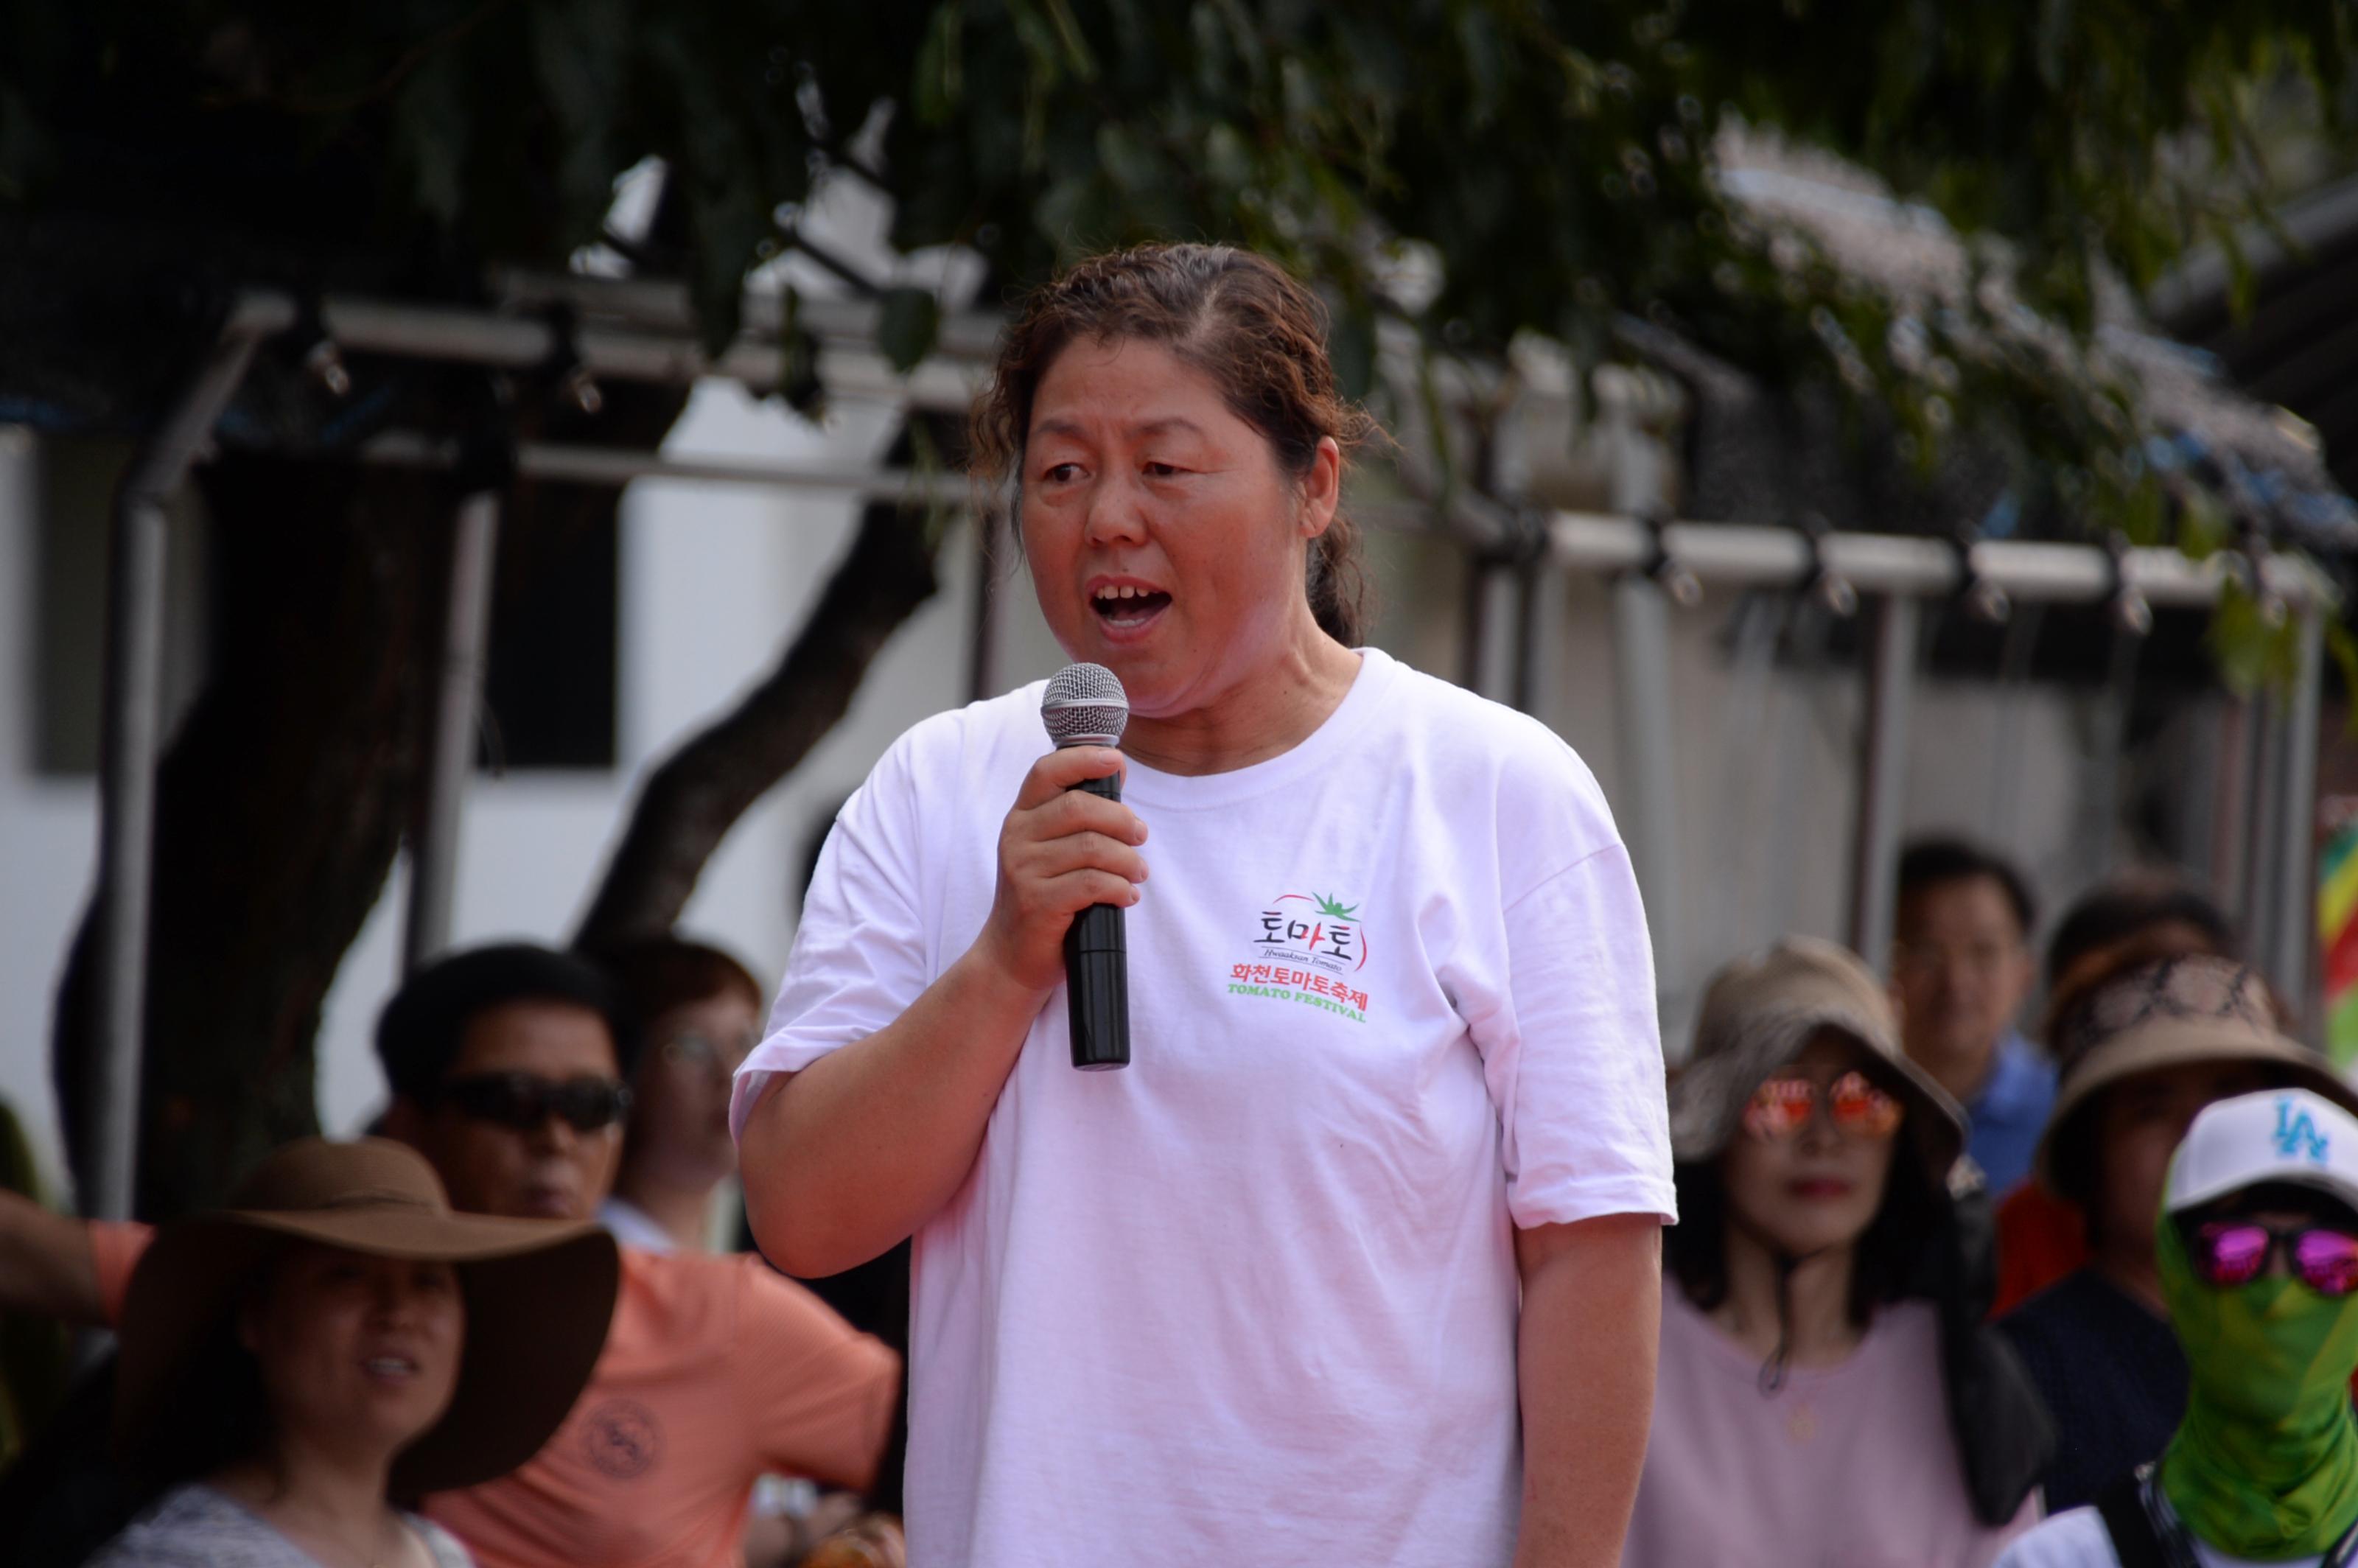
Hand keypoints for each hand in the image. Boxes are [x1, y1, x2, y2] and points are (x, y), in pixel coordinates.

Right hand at [974, 745, 1147, 993]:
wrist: (1012, 956)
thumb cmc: (1043, 896)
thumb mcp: (1049, 849)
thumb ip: (1076, 817)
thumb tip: (1116, 774)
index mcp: (1021, 816)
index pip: (1048, 772)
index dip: (1084, 758)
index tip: (1117, 760)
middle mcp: (1016, 837)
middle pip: (1079, 808)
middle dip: (1121, 819)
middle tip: (1141, 836)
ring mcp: (1023, 870)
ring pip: (1091, 847)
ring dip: (1127, 859)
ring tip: (1138, 873)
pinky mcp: (1037, 902)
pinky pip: (1092, 883)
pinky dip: (1119, 888)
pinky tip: (1127, 895)